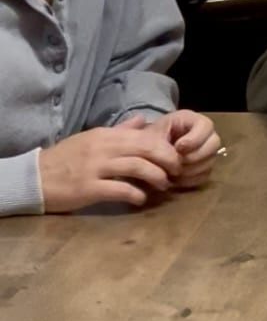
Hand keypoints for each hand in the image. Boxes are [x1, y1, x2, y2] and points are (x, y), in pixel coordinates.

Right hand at [37, 119, 183, 212]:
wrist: (35, 177)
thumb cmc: (66, 158)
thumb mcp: (92, 138)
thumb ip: (119, 131)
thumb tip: (142, 121)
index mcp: (106, 134)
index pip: (144, 136)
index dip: (164, 146)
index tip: (176, 156)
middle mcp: (104, 148)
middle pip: (146, 149)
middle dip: (167, 160)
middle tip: (177, 171)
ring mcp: (96, 167)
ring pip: (137, 167)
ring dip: (156, 177)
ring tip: (164, 185)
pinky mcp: (88, 188)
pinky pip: (119, 189)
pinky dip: (135, 194)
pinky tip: (141, 199)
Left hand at [139, 110, 221, 188]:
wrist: (145, 153)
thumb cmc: (149, 139)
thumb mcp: (153, 135)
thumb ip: (165, 144)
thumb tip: (178, 158)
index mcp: (193, 120)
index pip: (206, 126)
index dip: (194, 138)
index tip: (178, 148)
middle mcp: (204, 134)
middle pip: (214, 143)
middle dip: (195, 156)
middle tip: (178, 163)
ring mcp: (206, 151)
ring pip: (210, 161)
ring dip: (191, 169)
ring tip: (173, 172)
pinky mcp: (204, 166)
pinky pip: (205, 174)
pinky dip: (191, 179)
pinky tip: (177, 179)